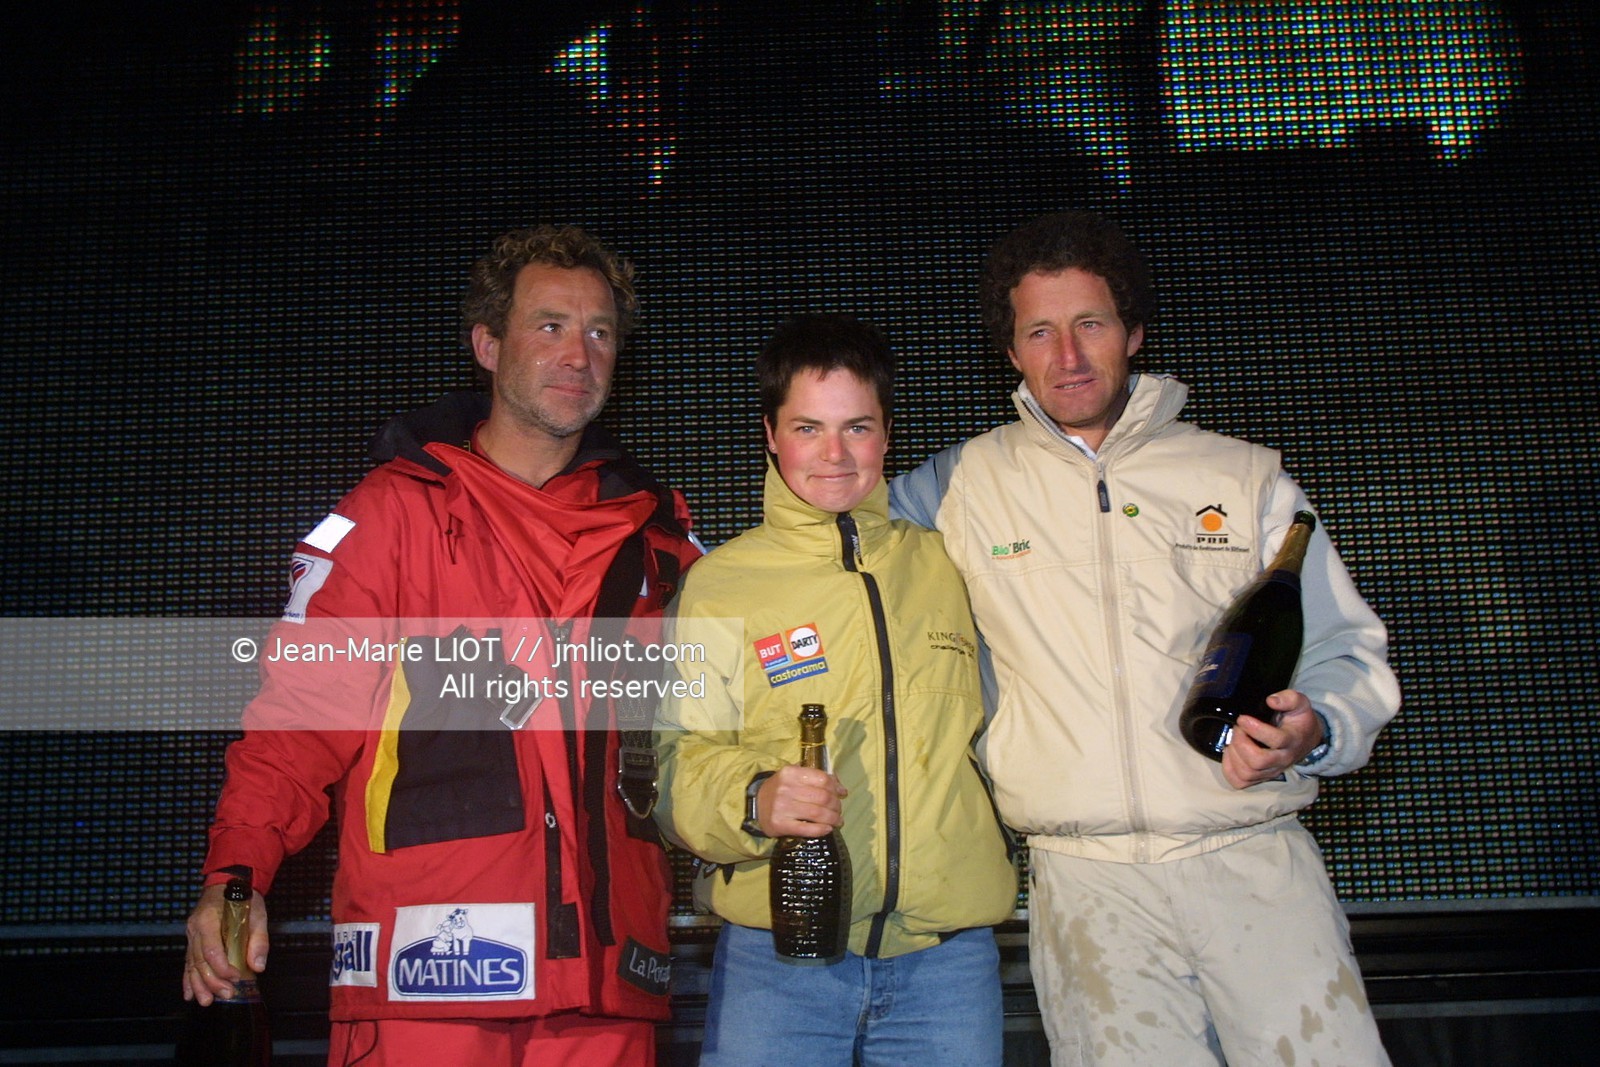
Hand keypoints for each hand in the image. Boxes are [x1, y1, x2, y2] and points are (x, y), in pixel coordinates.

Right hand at [181, 883, 268, 1005]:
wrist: (228, 883)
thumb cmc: (244, 898)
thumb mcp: (258, 913)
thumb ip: (258, 940)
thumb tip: (258, 966)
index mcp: (209, 919)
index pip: (211, 950)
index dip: (221, 968)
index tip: (236, 978)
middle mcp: (195, 929)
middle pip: (200, 961)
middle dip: (212, 981)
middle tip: (227, 994)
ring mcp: (191, 935)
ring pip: (191, 965)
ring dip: (199, 985)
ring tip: (207, 1001)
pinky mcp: (192, 941)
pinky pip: (188, 962)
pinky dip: (188, 979)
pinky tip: (190, 994)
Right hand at [758, 763, 846, 837]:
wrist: (755, 805)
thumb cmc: (781, 789)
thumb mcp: (795, 776)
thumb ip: (818, 778)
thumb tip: (841, 790)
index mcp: (790, 773)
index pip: (822, 779)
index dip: (836, 788)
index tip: (841, 794)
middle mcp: (785, 789)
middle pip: (822, 797)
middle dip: (836, 805)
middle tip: (839, 810)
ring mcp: (781, 807)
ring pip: (818, 814)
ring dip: (833, 819)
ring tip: (837, 821)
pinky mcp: (780, 825)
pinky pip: (807, 829)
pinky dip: (821, 830)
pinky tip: (827, 829)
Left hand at [1221, 690, 1324, 789]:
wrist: (1305, 739)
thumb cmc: (1298, 720)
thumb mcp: (1299, 703)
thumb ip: (1289, 698)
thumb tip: (1271, 701)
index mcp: (1292, 740)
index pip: (1275, 740)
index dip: (1255, 729)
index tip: (1243, 718)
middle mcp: (1282, 759)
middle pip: (1258, 761)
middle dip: (1241, 743)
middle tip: (1237, 729)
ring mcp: (1271, 771)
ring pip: (1247, 773)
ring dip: (1234, 755)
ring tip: (1234, 740)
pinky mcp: (1260, 777)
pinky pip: (1240, 781)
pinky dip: (1229, 768)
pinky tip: (1230, 752)